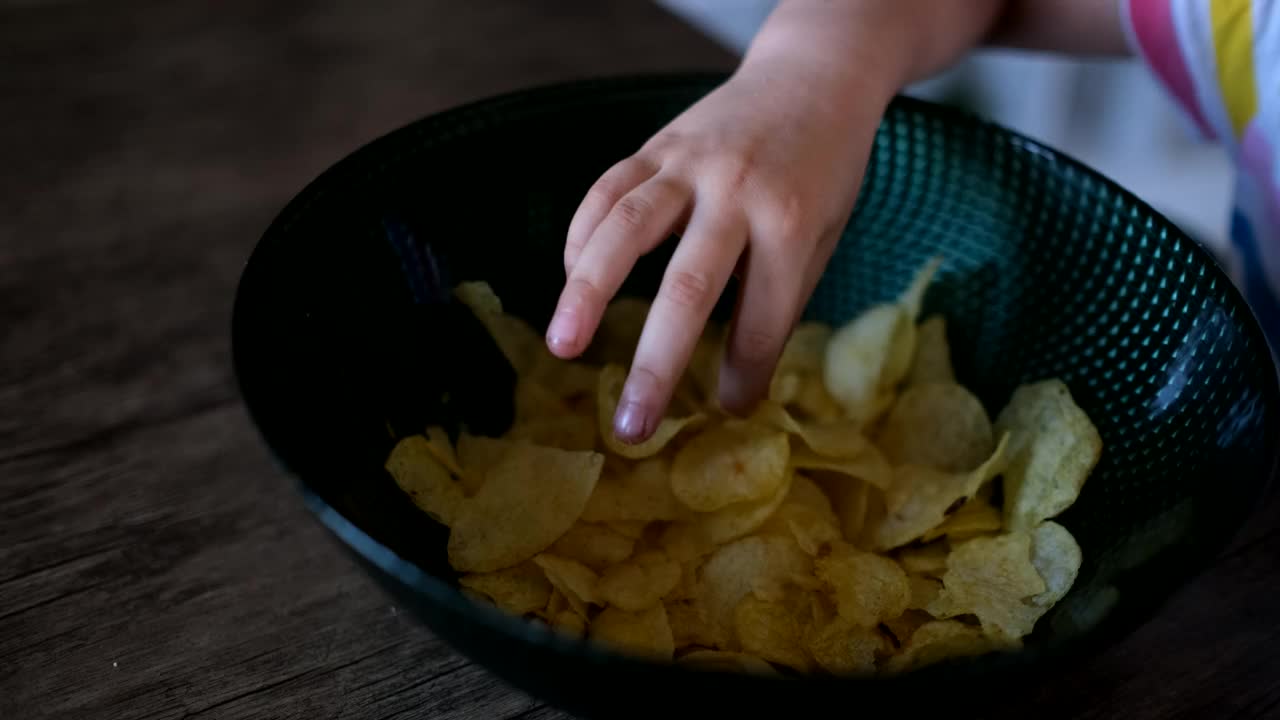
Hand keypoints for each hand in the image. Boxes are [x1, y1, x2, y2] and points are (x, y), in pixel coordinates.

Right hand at [545, 56, 894, 443]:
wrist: (814, 76)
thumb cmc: (824, 170)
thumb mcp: (822, 234)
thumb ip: (778, 299)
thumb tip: (736, 389)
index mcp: (792, 221)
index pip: (761, 317)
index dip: (744, 372)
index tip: (728, 409)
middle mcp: (737, 191)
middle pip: (688, 289)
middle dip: (656, 364)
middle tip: (631, 427)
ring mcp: (690, 163)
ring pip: (627, 228)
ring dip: (587, 291)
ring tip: (561, 345)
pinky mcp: (658, 145)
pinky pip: (608, 190)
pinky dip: (582, 236)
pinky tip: (570, 279)